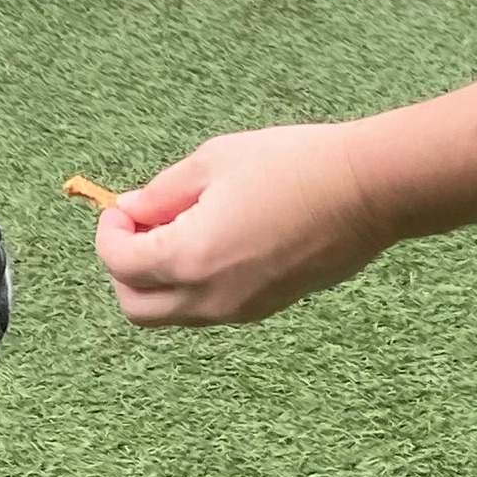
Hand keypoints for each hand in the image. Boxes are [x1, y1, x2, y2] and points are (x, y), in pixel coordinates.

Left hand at [95, 122, 386, 326]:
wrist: (366, 191)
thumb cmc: (293, 165)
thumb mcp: (215, 161)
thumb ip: (163, 192)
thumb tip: (132, 208)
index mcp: (189, 257)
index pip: (120, 264)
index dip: (110, 233)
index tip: (123, 207)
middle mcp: (209, 297)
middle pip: (136, 307)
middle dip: (124, 268)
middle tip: (141, 227)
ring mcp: (239, 310)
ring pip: (171, 314)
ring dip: (159, 280)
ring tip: (183, 229)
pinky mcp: (265, 308)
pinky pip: (208, 309)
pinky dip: (193, 285)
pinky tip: (216, 242)